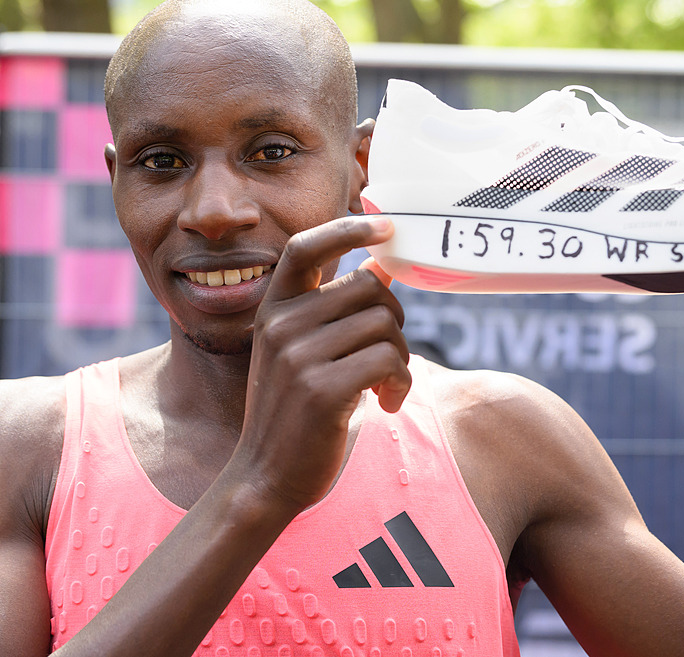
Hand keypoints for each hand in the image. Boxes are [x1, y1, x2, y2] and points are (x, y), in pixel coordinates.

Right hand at [233, 216, 411, 511]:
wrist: (264, 478)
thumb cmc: (293, 412)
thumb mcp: (301, 353)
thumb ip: (333, 311)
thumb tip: (381, 268)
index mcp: (272, 310)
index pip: (305, 248)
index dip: (347, 229)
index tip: (386, 224)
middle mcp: (280, 325)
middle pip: (368, 288)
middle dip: (394, 320)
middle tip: (388, 357)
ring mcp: (298, 356)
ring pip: (384, 324)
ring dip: (400, 357)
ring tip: (387, 385)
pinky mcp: (322, 389)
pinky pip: (388, 360)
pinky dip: (401, 382)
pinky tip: (388, 403)